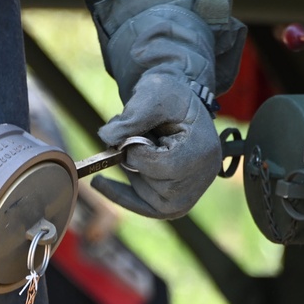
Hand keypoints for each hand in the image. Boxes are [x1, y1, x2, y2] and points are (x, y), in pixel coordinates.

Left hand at [91, 73, 220, 218]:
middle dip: (134, 163)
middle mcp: (203, 177)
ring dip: (132, 173)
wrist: (178, 104)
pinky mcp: (178, 200)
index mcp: (203, 150)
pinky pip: (148, 209)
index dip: (138, 152)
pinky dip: (124, 196)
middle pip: (156, 186)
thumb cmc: (169, 96)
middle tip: (130, 138)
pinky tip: (100, 183)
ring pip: (148, 199)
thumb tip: (107, 138)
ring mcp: (192, 193)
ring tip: (136, 147)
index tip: (132, 133)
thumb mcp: (153, 93)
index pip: (164, 166)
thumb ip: (132, 116)